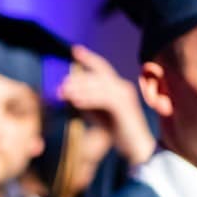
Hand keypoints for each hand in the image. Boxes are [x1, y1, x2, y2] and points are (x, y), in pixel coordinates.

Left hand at [59, 45, 155, 164]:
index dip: (88, 57)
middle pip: (98, 75)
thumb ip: (83, 99)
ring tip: (64, 94)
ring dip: (80, 89)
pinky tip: (76, 102)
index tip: (74, 49)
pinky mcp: (124, 106)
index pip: (102, 67)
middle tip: (61, 87)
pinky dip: (89, 99)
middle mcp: (122, 87)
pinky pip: (104, 98)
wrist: (135, 147)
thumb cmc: (115, 130)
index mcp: (117, 85)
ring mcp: (125, 95)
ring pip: (99, 85)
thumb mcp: (95, 111)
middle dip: (77, 80)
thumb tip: (64, 89)